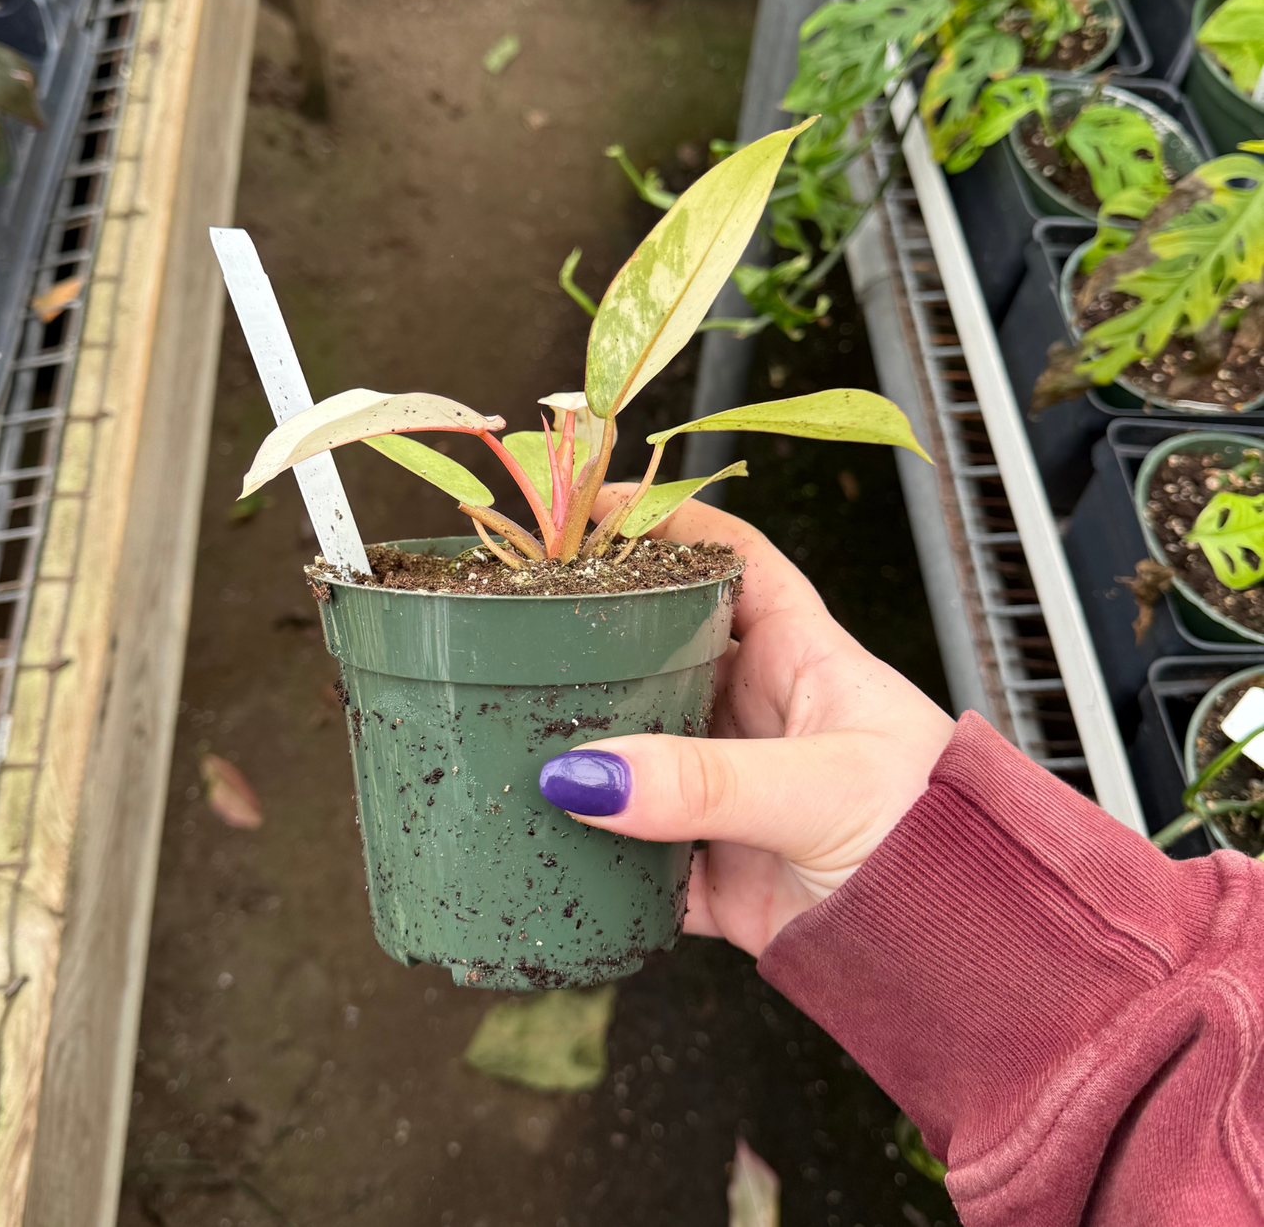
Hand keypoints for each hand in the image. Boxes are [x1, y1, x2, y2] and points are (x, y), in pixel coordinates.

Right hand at [538, 489, 955, 957]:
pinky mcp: (714, 871)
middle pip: (661, 649)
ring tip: (507, 730)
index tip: (593, 512)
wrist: (967, 961)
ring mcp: (730, 791)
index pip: (730, 560)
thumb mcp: (825, 787)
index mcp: (802, 658)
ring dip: (584, 747)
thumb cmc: (939, 840)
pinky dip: (593, 854)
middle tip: (518, 626)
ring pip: (637, 749)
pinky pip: (635, 854)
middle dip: (596, 636)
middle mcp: (758, 713)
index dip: (668, 523)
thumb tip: (587, 773)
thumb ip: (707, 781)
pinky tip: (550, 843)